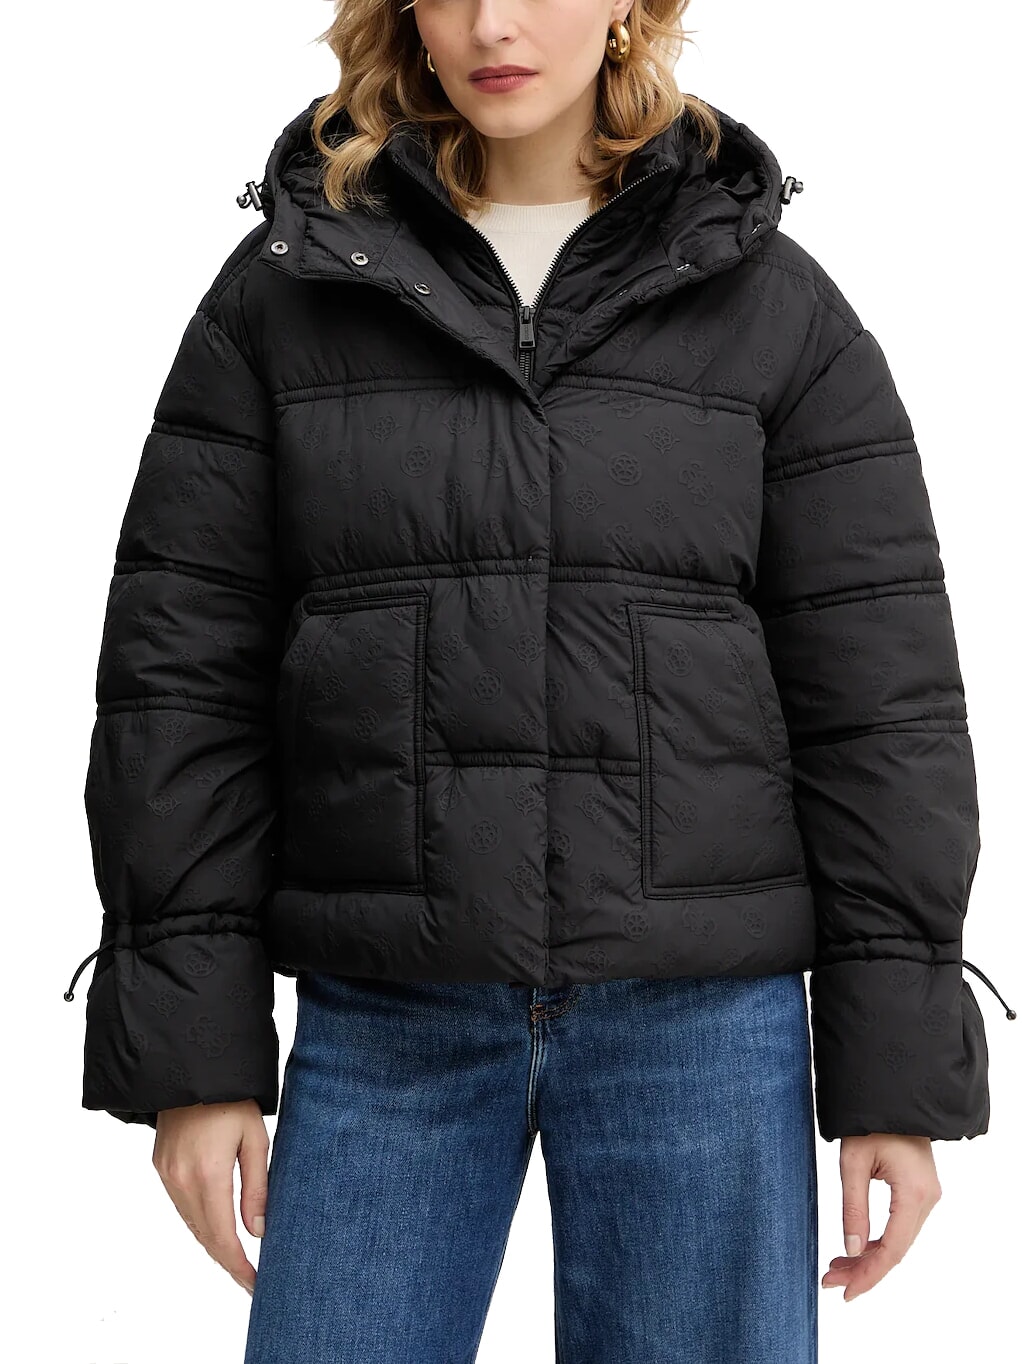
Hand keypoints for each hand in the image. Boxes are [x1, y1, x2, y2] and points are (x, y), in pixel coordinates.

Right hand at [152, 1100, 269, 1295]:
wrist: (191, 1070)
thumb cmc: (231, 1100)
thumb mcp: (255, 1139)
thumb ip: (257, 1187)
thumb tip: (258, 1232)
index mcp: (209, 1175)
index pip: (224, 1237)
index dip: (238, 1266)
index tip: (255, 1283)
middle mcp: (181, 1181)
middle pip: (205, 1237)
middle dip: (228, 1261)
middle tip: (250, 1279)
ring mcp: (167, 1175)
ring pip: (191, 1225)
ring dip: (213, 1244)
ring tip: (237, 1259)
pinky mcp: (161, 1167)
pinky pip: (181, 1207)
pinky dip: (199, 1223)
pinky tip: (216, 1227)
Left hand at [823, 1133, 940, 1300]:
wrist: (890, 1094)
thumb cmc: (868, 1121)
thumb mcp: (852, 1163)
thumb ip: (853, 1207)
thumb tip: (850, 1249)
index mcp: (914, 1194)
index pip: (893, 1249)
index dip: (869, 1275)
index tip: (846, 1292)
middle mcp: (927, 1199)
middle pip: (896, 1249)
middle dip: (864, 1269)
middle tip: (830, 1281)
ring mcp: (926, 1196)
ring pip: (898, 1241)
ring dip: (869, 1257)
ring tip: (836, 1267)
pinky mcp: (919, 1191)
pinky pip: (900, 1226)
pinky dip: (878, 1241)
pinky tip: (856, 1249)